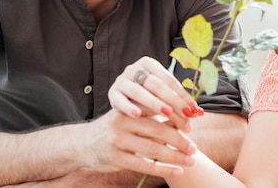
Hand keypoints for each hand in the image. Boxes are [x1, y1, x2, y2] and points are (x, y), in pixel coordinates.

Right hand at [80, 108, 196, 178]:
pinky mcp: (116, 158)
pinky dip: (163, 169)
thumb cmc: (115, 127)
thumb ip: (153, 116)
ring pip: (153, 150)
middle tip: (194, 148)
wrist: (83, 143)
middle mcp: (123, 122)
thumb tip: (184, 117)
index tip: (192, 127)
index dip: (177, 119)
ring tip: (190, 160)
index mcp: (130, 108)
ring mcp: (118, 141)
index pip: (158, 111)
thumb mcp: (131, 116)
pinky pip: (144, 165)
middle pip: (158, 131)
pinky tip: (177, 171)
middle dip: (179, 140)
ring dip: (175, 156)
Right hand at [108, 56, 203, 132]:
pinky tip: (137, 115)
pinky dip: (128, 107)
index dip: (183, 95)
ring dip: (154, 103)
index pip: (169, 79)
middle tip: (185, 114)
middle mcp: (134, 69)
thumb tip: (197, 112)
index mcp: (149, 64)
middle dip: (173, 100)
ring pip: (139, 91)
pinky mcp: (111, 93)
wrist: (121, 106)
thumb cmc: (147, 101)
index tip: (194, 110)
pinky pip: (120, 100)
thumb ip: (177, 102)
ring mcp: (121, 80)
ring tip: (167, 113)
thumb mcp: (161, 98)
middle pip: (156, 84)